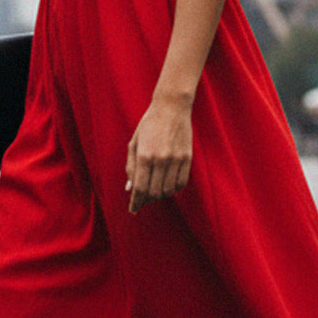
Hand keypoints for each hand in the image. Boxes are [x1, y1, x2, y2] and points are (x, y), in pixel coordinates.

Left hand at [125, 96, 192, 213]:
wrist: (171, 108)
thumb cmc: (149, 125)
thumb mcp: (134, 143)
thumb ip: (131, 167)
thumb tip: (130, 188)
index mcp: (145, 155)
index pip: (140, 188)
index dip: (136, 202)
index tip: (133, 209)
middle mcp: (161, 159)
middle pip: (154, 192)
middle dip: (146, 200)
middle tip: (142, 200)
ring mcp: (176, 159)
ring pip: (168, 190)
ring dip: (160, 195)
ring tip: (154, 192)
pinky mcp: (187, 158)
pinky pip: (181, 183)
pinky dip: (172, 189)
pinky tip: (166, 186)